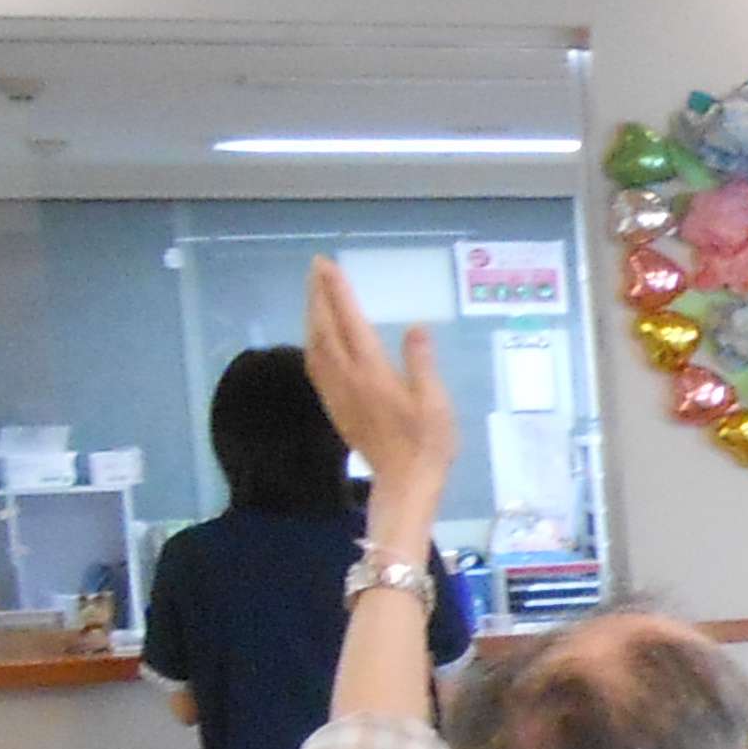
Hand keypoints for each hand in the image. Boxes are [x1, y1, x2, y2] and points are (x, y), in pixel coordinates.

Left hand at [301, 257, 453, 506]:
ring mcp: (337, 392)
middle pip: (324, 328)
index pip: (349, 321)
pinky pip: (315, 365)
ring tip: (314, 293)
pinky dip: (312, 341)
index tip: (328, 265)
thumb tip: (415, 327)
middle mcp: (347, 378)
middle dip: (318, 295)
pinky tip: (316, 335)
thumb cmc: (427, 443)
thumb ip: (421, 363)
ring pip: (315, 345)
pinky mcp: (334, 405)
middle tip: (316, 268)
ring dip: (311, 315)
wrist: (404, 482)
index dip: (337, 291)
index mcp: (372, 372)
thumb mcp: (436, 402)